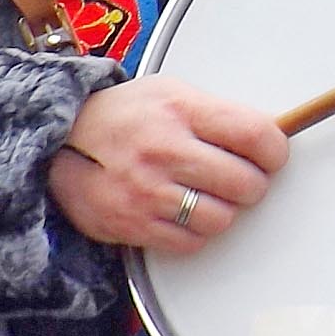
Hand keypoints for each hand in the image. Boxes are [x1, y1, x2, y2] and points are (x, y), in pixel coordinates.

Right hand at [46, 76, 286, 258]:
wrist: (58, 140)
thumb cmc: (125, 115)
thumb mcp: (171, 92)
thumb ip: (217, 114)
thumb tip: (272, 137)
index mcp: (180, 109)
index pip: (255, 135)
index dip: (275, 150)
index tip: (272, 154)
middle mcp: (164, 150)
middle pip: (246, 184)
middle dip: (252, 183)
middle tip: (239, 176)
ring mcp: (147, 191)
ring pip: (222, 218)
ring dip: (223, 210)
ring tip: (205, 193)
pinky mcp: (133, 225)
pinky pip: (192, 242)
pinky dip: (195, 232)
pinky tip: (182, 211)